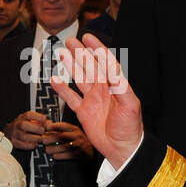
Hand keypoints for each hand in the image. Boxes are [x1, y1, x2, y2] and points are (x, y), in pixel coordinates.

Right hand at [6, 111, 47, 151]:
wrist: (9, 133)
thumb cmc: (21, 126)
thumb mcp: (29, 120)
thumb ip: (39, 121)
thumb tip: (49, 123)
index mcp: (22, 117)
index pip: (28, 115)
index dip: (37, 117)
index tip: (44, 119)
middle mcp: (17, 125)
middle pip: (24, 125)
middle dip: (35, 128)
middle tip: (42, 131)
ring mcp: (15, 134)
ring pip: (24, 136)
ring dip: (35, 138)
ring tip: (40, 138)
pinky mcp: (15, 143)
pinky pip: (23, 145)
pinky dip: (31, 145)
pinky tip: (35, 144)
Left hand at [42, 121, 91, 160]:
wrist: (90, 152)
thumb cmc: (78, 142)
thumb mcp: (71, 133)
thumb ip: (60, 130)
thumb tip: (47, 125)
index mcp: (75, 129)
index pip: (64, 126)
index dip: (55, 126)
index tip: (47, 127)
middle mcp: (78, 136)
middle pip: (63, 136)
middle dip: (52, 138)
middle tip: (44, 140)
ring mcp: (80, 145)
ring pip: (65, 146)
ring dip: (55, 149)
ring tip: (48, 150)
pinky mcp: (81, 154)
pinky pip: (69, 155)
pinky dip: (61, 156)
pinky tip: (55, 156)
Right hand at [49, 35, 142, 168]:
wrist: (122, 149)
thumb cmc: (130, 128)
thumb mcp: (130, 105)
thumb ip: (120, 87)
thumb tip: (112, 70)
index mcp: (115, 85)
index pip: (105, 62)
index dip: (97, 49)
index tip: (88, 37)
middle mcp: (103, 90)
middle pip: (90, 67)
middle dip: (80, 53)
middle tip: (70, 40)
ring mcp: (92, 100)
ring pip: (79, 79)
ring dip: (71, 66)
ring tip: (62, 53)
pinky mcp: (84, 112)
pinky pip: (71, 98)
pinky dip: (62, 89)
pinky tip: (55, 79)